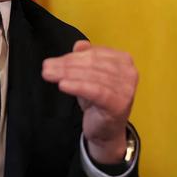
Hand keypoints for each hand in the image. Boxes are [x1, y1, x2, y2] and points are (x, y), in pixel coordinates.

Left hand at [42, 40, 137, 163]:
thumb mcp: (90, 76)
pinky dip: (78, 86)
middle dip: (67, 65)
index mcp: (124, 60)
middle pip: (93, 64)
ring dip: (68, 74)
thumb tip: (79, 45)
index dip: (73, 56)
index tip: (53, 61)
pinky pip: (95, 91)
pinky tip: (63, 85)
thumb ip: (86, 58)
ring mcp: (126, 88)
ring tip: (49, 75)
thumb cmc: (98, 101)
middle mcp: (129, 72)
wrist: (106, 131)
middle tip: (47, 67)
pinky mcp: (119, 103)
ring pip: (92, 76)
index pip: (96, 54)